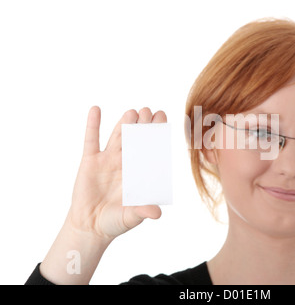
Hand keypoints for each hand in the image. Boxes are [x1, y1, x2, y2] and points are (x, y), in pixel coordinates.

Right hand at [67, 106, 165, 240]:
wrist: (90, 226)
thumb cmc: (115, 222)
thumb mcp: (130, 217)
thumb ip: (142, 212)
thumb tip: (157, 213)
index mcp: (139, 173)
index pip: (150, 150)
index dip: (156, 135)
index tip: (162, 119)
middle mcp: (126, 163)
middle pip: (136, 139)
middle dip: (142, 126)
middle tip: (149, 111)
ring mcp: (108, 160)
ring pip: (117, 137)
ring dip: (124, 124)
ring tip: (132, 112)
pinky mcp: (90, 161)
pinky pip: (91, 140)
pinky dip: (93, 125)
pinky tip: (96, 109)